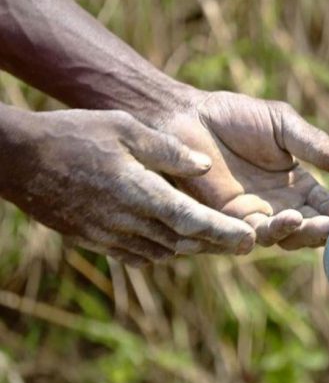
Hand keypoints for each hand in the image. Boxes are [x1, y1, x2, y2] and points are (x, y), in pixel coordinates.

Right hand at [0, 108, 255, 264]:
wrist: (18, 159)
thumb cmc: (74, 135)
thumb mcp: (124, 128)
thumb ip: (167, 150)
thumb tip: (205, 165)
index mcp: (140, 194)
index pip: (193, 221)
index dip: (224, 233)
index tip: (252, 241)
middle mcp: (128, 222)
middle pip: (183, 242)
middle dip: (216, 244)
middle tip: (245, 244)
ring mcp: (109, 236)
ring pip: (163, 251)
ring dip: (190, 248)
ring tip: (215, 242)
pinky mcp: (94, 240)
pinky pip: (137, 254)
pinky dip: (161, 249)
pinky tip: (171, 240)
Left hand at [149, 90, 328, 248]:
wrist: (186, 117)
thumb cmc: (234, 116)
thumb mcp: (283, 125)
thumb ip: (314, 145)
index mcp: (298, 186)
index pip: (326, 207)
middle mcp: (279, 207)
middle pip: (308, 229)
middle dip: (322, 230)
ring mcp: (252, 216)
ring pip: (280, 237)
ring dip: (294, 233)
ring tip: (302, 219)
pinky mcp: (223, 220)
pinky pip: (246, 235)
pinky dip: (264, 233)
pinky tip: (277, 223)